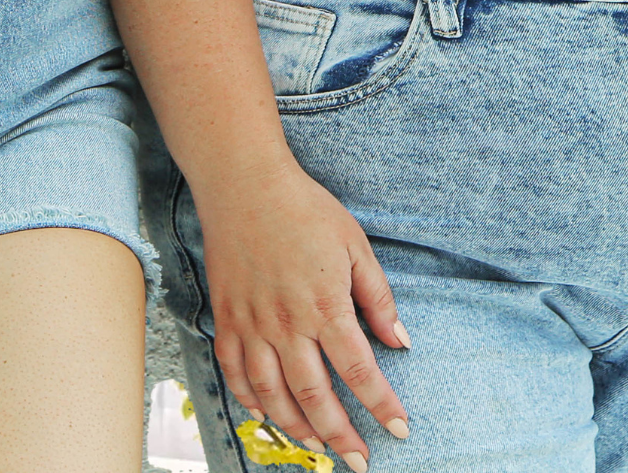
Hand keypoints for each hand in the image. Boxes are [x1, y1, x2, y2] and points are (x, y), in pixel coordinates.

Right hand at [195, 155, 410, 470]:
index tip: (400, 430)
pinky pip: (235, 373)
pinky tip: (266, 414)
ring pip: (273, 395)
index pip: (359, 370)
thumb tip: (401, 341)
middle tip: (359, 461)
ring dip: (298, 428)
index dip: (382, 406)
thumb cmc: (304, 208)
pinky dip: (250, 401)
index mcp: (325, 304)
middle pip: (315, 396)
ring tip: (319, 446)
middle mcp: (287, 323)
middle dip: (341, 436)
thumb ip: (378, 297)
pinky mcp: (227, 318)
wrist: (244, 182)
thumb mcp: (354, 244)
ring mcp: (252, 323)